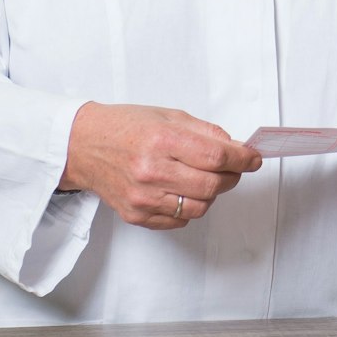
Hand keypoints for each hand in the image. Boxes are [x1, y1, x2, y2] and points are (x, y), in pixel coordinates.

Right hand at [60, 102, 261, 230]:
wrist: (82, 146)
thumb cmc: (124, 126)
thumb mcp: (168, 115)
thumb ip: (205, 132)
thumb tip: (237, 148)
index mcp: (162, 139)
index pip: (216, 156)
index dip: (242, 159)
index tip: (253, 159)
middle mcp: (151, 171)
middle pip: (212, 184)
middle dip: (232, 177)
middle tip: (233, 168)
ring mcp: (143, 197)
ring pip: (199, 207)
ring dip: (212, 194)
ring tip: (205, 179)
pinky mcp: (136, 215)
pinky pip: (179, 220)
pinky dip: (190, 208)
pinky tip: (184, 191)